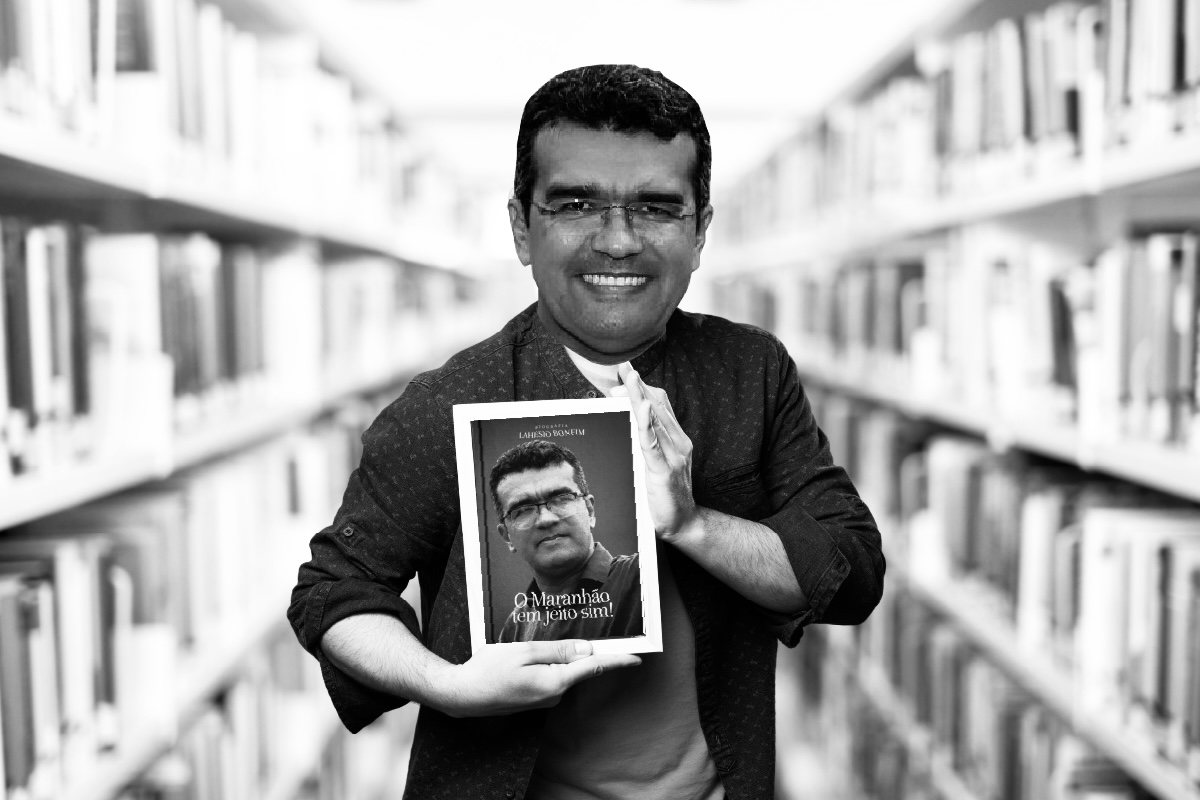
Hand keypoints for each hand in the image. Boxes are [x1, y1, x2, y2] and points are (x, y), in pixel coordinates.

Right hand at [435, 639, 639, 717]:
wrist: (462, 695)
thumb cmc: (488, 670)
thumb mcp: (523, 652)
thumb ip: (557, 650)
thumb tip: (586, 649)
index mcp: (554, 682)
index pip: (593, 668)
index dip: (617, 661)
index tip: (638, 657)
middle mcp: (554, 695)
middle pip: (579, 668)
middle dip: (583, 651)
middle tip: (583, 630)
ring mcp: (544, 699)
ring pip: (564, 671)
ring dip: (560, 657)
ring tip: (536, 644)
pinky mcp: (535, 698)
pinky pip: (552, 677)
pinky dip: (550, 664)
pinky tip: (532, 655)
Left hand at [612, 363, 696, 538]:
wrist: (683, 524)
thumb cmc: (666, 495)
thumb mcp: (658, 463)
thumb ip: (647, 443)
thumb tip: (628, 422)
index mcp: (677, 439)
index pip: (661, 405)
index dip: (644, 386)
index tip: (628, 370)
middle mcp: (678, 442)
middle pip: (658, 406)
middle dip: (638, 384)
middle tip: (623, 364)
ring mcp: (674, 455)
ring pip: (654, 419)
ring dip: (639, 396)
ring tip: (628, 376)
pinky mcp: (664, 470)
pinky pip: (652, 443)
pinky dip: (646, 423)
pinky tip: (642, 408)